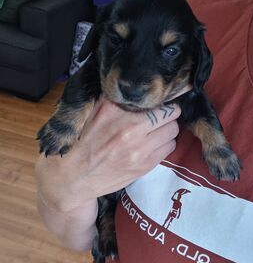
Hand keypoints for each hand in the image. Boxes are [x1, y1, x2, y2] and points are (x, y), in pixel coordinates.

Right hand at [35, 97, 180, 212]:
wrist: (71, 179)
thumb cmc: (79, 142)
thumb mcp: (89, 111)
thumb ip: (111, 97)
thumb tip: (133, 83)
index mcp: (113, 109)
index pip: (152, 97)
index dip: (157, 99)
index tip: (155, 101)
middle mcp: (129, 127)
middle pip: (170, 112)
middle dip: (167, 112)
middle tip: (160, 114)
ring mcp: (138, 149)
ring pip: (173, 130)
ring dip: (167, 128)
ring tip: (155, 130)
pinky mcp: (144, 165)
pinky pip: (169, 147)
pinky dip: (164, 144)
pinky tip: (152, 144)